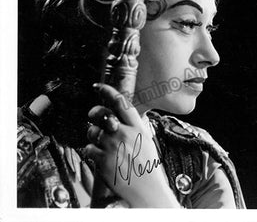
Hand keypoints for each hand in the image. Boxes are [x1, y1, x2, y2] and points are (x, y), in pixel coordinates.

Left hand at [85, 83, 179, 207]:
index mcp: (137, 127)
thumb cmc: (147, 166)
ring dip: (92, 135)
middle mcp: (125, 134)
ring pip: (92, 131)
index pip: (121, 102)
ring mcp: (113, 147)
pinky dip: (90, 151)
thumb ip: (133, 126)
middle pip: (102, 114)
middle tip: (92, 115)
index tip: (98, 87)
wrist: (148, 191)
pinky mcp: (103, 161)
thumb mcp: (146, 140)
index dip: (107, 91)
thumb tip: (120, 114)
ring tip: (100, 142)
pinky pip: (88, 149)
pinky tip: (99, 155)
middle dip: (94, 112)